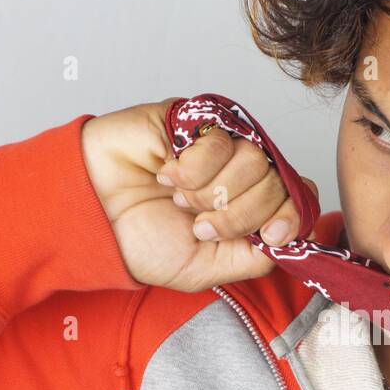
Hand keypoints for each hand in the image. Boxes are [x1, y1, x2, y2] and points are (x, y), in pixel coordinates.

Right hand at [81, 97, 317, 290]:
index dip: (292, 215)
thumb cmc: (140, 241)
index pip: (297, 196)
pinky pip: (220, 140)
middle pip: (278, 183)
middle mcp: (239, 173)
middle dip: (239, 215)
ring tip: (179, 199)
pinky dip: (193, 170)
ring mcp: (220, 143)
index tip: (272, 236)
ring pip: (253, 161)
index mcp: (246, 206)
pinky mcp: (195, 119)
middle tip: (200, 225)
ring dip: (211, 192)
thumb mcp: (206, 270)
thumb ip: (253, 258)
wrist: (92, 218)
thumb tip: (293, 240)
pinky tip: (167, 175)